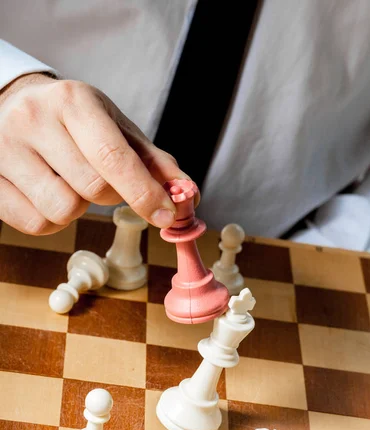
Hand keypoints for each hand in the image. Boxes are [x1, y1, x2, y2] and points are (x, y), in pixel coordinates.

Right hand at [0, 73, 192, 234]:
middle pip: (91, 191)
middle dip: (108, 196)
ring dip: (77, 209)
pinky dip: (52, 220)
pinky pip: (36, 224)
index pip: (113, 157)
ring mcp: (3, 150)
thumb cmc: (73, 121)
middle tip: (101, 181)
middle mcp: (32, 120)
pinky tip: (47, 194)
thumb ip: (153, 162)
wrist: (13, 108)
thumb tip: (188, 193)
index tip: (166, 215)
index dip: (144, 193)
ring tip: (68, 183)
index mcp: (72, 101)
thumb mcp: (115, 128)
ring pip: (62, 211)